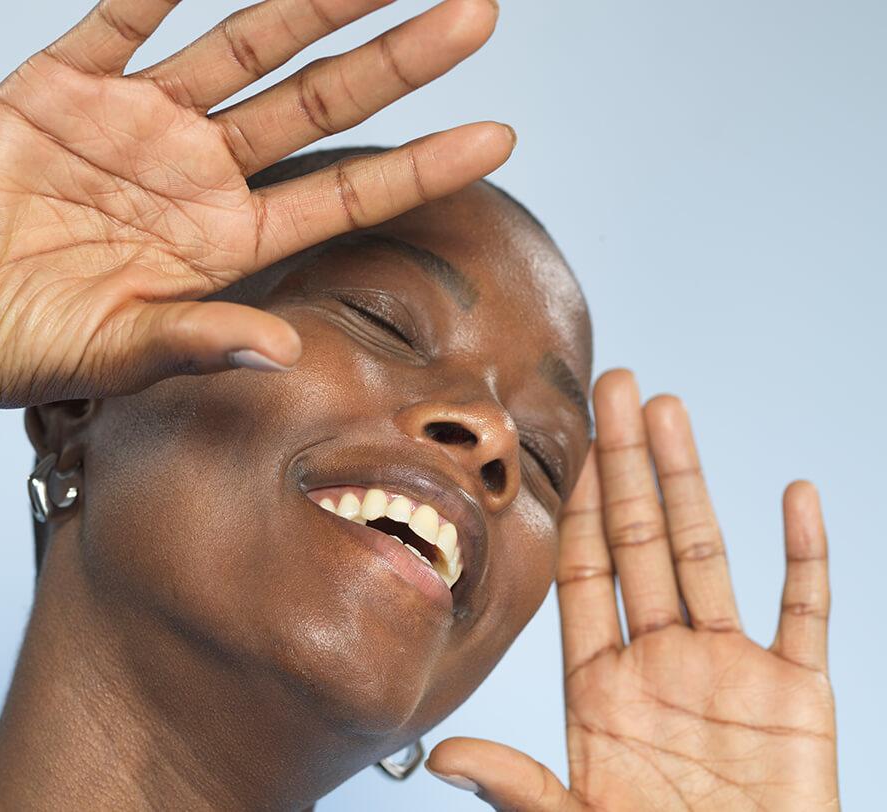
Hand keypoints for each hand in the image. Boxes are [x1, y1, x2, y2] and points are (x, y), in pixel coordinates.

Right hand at [0, 0, 510, 406]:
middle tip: (476, 13)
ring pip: (244, 47)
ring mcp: (142, 122)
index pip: (345, 194)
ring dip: (312, 2)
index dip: (422, 166)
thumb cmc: (35, 340)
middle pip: (317, 104)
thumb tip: (286, 351)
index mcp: (227, 241)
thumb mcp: (126, 354)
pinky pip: (121, 19)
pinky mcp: (69, 83)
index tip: (498, 136)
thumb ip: (202, 341)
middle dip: (396, 59)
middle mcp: (201, 173)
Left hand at [427, 370, 838, 809]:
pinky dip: (804, 556)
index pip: (588, 569)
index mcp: (602, 682)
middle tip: (618, 387)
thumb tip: (442, 759)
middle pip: (641, 540)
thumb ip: (517, 783)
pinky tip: (795, 497)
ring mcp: (728, 670)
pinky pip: (803, 612)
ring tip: (670, 410)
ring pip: (706, 554)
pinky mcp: (795, 695)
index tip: (576, 443)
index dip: (583, 503)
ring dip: (690, 480)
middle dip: (628, 463)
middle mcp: (661, 660)